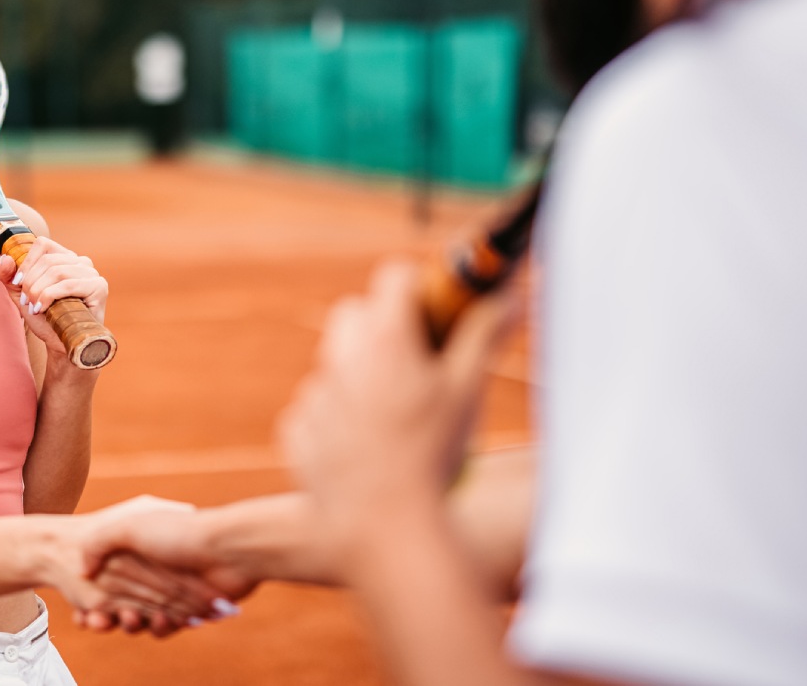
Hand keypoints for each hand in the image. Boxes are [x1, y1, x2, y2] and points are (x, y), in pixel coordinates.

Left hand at [0, 236, 108, 355]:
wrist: (61, 345)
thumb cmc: (46, 319)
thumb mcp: (21, 296)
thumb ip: (9, 277)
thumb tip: (5, 259)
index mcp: (65, 258)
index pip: (43, 244)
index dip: (26, 262)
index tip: (17, 283)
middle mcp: (81, 262)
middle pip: (48, 260)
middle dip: (31, 282)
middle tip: (26, 301)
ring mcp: (92, 274)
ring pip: (57, 271)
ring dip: (39, 291)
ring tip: (34, 307)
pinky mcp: (99, 287)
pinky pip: (68, 284)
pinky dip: (50, 296)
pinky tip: (44, 309)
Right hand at [79, 505, 257, 636]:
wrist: (229, 549)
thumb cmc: (179, 533)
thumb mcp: (130, 526)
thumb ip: (100, 542)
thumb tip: (83, 569)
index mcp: (140, 549)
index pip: (110, 575)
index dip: (94, 594)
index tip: (82, 606)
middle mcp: (156, 568)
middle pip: (123, 599)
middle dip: (108, 612)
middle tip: (98, 619)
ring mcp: (174, 590)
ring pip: (142, 615)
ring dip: (130, 623)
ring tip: (125, 620)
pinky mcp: (191, 609)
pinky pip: (167, 625)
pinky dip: (159, 627)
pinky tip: (159, 622)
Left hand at [278, 261, 523, 558]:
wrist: (387, 528)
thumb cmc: (434, 456)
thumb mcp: (467, 391)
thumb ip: (484, 336)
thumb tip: (509, 295)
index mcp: (384, 338)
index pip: (393, 278)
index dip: (417, 288)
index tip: (435, 311)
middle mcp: (340, 358)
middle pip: (354, 313)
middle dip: (381, 326)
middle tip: (415, 361)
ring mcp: (315, 395)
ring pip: (334, 363)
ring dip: (358, 375)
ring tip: (395, 417)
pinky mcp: (297, 431)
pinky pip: (316, 408)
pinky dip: (337, 418)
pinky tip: (367, 449)